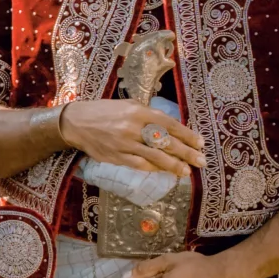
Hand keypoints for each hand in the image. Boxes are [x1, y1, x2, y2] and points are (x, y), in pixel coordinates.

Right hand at [62, 99, 204, 178]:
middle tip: (201, 161)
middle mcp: (133, 127)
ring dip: (173, 165)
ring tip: (187, 171)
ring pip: (154, 157)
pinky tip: (164, 171)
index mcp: (138, 111)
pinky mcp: (116, 156)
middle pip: (165, 142)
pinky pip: (140, 165)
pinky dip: (153, 169)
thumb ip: (149, 115)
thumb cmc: (105, 111)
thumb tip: (171, 128)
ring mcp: (124, 144)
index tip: (200, 143)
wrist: (77, 122)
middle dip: (186, 153)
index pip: (169, 124)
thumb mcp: (128, 105)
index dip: (186, 135)